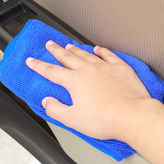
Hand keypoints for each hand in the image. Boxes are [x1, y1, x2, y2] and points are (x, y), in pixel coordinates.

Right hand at [26, 40, 152, 139]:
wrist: (131, 115)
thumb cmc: (104, 119)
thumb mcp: (73, 119)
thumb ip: (56, 109)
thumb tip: (47, 102)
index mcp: (75, 81)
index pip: (52, 71)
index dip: (39, 66)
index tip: (31, 60)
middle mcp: (88, 70)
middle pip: (68, 57)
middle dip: (56, 51)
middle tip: (50, 44)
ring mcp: (105, 67)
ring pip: (86, 54)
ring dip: (76, 49)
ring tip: (69, 45)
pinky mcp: (120, 68)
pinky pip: (108, 55)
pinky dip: (101, 51)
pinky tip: (98, 49)